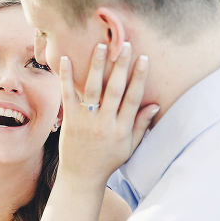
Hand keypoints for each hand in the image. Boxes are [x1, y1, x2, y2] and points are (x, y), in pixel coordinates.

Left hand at [58, 42, 159, 187]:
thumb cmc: (107, 160)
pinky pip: (67, 95)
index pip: (133, 99)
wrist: (81, 175)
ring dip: (96, 66)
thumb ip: (141, 125)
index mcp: (121, 129)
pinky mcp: (69, 120)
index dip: (139, 78)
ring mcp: (85, 121)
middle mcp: (104, 123)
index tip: (143, 59)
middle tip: (124, 45)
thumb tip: (155, 104)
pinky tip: (64, 60)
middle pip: (114, 90)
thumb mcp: (129, 146)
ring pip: (92, 89)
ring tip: (100, 46)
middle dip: (120, 66)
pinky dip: (65, 77)